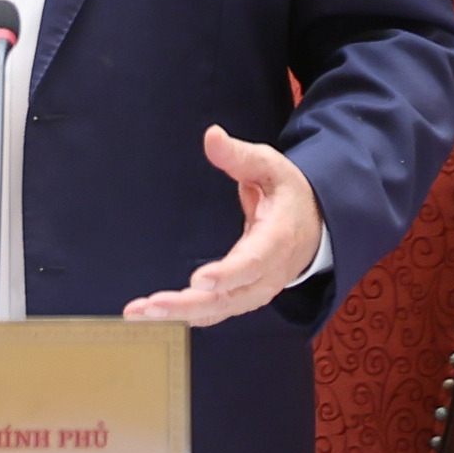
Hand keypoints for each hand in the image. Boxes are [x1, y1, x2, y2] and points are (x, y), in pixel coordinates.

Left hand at [122, 124, 321, 327]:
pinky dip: (186, 317)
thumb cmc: (288, 193)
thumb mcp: (270, 166)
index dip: (227, 274)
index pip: (253, 262)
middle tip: (150, 307)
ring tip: (140, 313)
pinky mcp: (243, 297)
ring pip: (218, 310)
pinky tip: (154, 317)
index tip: (199, 280)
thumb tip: (212, 135)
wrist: (313, 226)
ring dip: (178, 314)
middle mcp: (268, 274)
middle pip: (229, 297)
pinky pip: (215, 312)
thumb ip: (239, 155)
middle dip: (188, 304)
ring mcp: (256, 291)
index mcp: (278, 239)